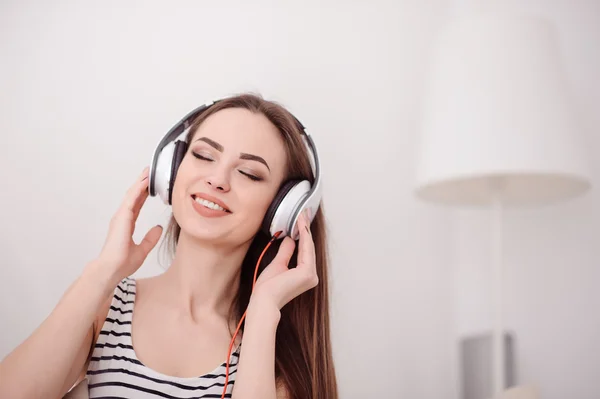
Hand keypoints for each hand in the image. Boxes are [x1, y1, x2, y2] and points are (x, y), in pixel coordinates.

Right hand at [97, 167, 162, 282]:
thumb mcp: (143, 250)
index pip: (136, 205)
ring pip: (131, 195)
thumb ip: (150, 238)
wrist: (112, 269)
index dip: (143, 194)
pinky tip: (144, 182)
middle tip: (149, 172)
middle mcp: (122, 218)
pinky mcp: (121, 218)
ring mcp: (120, 217)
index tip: (150, 186)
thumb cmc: (122, 262)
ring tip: (148, 172)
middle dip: (141, 184)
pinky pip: (131, 200)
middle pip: (133, 196)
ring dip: (140, 183)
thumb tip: (158, 228)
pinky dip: (138, 190)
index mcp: (126, 225)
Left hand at [252, 209, 318, 309]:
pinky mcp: (307, 273)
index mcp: (304, 275)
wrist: (263, 300)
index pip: (304, 251)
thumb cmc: (267, 288)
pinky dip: (303, 237)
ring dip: (304, 230)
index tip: (301, 220)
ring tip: (302, 215)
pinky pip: (305, 251)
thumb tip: (291, 240)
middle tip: (304, 213)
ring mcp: (311, 276)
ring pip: (308, 247)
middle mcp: (311, 276)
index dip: (303, 234)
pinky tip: (301, 226)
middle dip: (305, 229)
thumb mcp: (277, 264)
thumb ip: (286, 252)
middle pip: (308, 248)